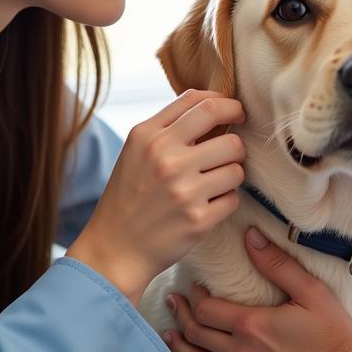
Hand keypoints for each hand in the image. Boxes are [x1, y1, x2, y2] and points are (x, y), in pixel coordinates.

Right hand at [67, 90, 245, 303]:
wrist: (114, 249)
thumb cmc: (130, 195)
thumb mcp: (137, 150)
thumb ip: (170, 125)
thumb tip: (215, 105)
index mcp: (149, 136)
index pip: (203, 103)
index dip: (228, 104)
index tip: (236, 112)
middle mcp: (166, 159)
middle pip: (230, 138)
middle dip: (236, 146)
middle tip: (228, 155)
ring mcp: (183, 190)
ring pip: (237, 169)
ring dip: (231, 175)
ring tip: (213, 183)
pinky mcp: (198, 220)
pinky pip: (233, 199)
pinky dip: (225, 201)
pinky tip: (206, 205)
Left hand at [163, 227, 351, 351]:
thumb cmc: (335, 339)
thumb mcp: (311, 293)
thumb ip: (277, 264)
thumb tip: (250, 237)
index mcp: (251, 325)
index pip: (206, 308)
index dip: (195, 296)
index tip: (194, 288)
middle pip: (196, 333)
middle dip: (181, 315)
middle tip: (173, 303)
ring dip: (179, 347)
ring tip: (168, 335)